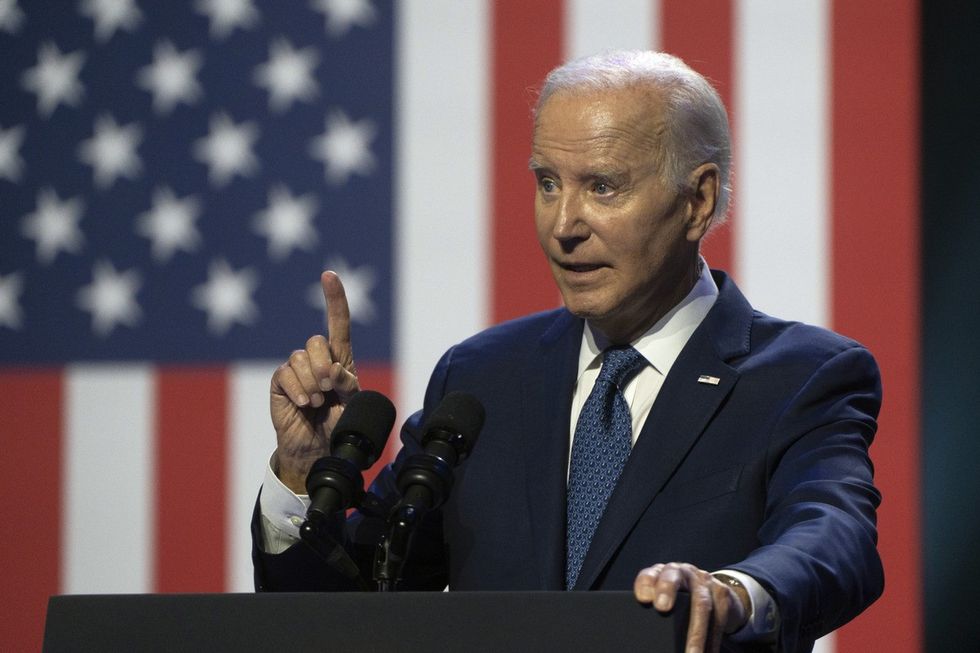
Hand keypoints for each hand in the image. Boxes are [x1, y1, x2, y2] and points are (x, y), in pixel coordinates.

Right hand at [269, 271, 360, 492]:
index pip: (337, 323)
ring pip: (300, 358)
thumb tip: (332, 370)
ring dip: (311, 383)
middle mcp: (317, 360)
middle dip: (324, 364)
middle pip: (316, 341)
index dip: (334, 299)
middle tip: (329, 388)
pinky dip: (297, 389)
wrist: (320, 450)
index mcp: (340, 360)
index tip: (329, 275)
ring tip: (316, 402)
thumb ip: (348, 384)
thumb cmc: (341, 425)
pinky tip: (303, 404)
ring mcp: (297, 371)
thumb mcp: (354, 404)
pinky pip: (285, 374)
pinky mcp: (281, 383)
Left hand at [634, 562, 748, 652]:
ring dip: (696, 633)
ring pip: (701, 604)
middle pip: (673, 577)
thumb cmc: (680, 597)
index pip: (650, 573)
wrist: (712, 589)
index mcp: (663, 573)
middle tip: (662, 608)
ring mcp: (704, 581)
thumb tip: (646, 635)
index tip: (643, 598)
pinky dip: (712, 641)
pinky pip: (718, 618)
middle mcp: (683, 572)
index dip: (645, 583)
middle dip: (666, 590)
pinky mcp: (722, 594)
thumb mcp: (666, 595)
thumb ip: (655, 605)